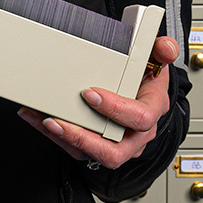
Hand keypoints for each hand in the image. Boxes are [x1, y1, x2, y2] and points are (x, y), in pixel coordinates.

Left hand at [17, 35, 177, 168]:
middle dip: (83, 138)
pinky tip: (36, 117)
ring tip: (42, 120)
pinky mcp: (95, 146)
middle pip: (114, 152)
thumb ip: (162, 50)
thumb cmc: (146, 79)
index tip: (91, 93)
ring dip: (62, 139)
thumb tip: (166, 48)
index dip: (116, 109)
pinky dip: (53, 135)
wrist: (140, 94)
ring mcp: (115, 144)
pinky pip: (74, 148)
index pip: (140, 118)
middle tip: (58, 121)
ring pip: (90, 154)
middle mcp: (135, 134)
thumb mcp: (157, 60)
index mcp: (151, 111)